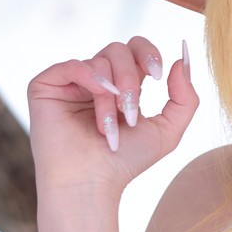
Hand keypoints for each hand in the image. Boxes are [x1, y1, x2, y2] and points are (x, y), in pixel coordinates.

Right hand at [28, 35, 198, 194]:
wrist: (90, 182)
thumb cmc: (125, 162)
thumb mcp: (167, 131)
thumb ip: (185, 97)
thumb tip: (183, 56)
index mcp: (122, 85)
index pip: (137, 49)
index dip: (149, 54)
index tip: (159, 75)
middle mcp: (96, 80)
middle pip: (119, 50)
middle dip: (131, 79)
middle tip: (130, 113)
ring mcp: (70, 82)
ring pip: (100, 61)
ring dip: (111, 95)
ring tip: (108, 128)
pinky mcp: (46, 86)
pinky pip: (72, 64)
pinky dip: (90, 78)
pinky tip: (98, 97)